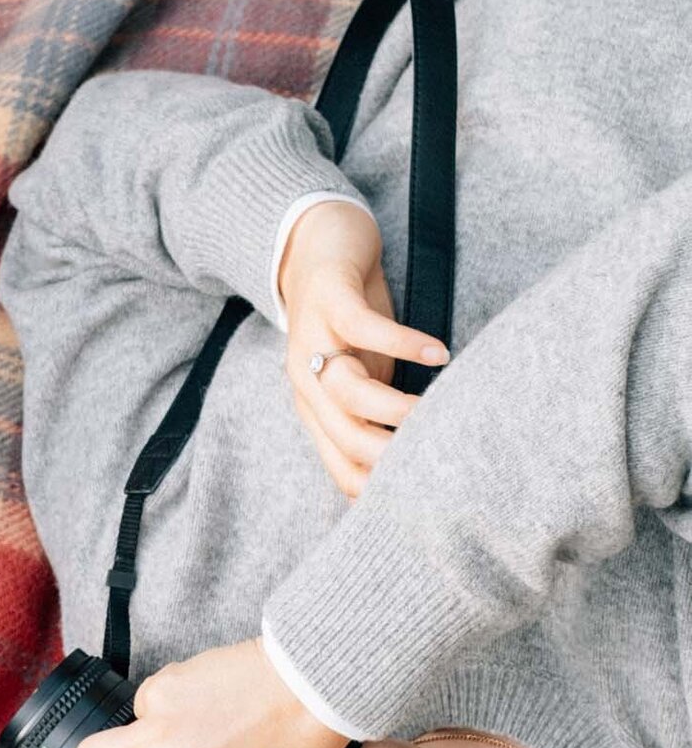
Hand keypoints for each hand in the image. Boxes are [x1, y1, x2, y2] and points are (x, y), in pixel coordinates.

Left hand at [279, 199, 447, 498]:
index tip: (423, 502)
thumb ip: (381, 414)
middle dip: (389, 456)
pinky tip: (439, 353)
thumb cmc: (350, 320)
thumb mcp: (365, 374)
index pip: (341, 465)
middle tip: (438, 464)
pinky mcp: (330, 300)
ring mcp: (315, 340)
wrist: (317, 245)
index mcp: (315, 409)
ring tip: (437, 413)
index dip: (378, 489)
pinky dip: (404, 343)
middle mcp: (308, 381)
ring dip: (395, 407)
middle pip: (344, 436)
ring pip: (349, 390)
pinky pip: (365, 328)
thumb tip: (421, 456)